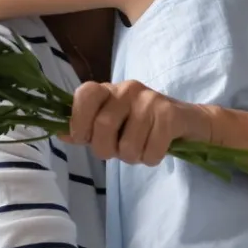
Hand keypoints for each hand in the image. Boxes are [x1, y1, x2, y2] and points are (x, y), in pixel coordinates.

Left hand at [65, 80, 211, 165]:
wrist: (188, 122)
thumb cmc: (143, 126)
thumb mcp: (112, 125)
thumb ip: (86, 128)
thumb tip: (59, 133)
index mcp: (109, 90)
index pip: (85, 94)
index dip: (79, 121)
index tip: (86, 138)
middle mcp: (127, 89)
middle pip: (103, 127)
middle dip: (108, 151)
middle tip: (119, 151)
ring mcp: (150, 99)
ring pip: (128, 146)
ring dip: (133, 158)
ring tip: (141, 149)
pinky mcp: (170, 114)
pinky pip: (150, 151)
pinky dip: (151, 159)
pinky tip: (156, 149)